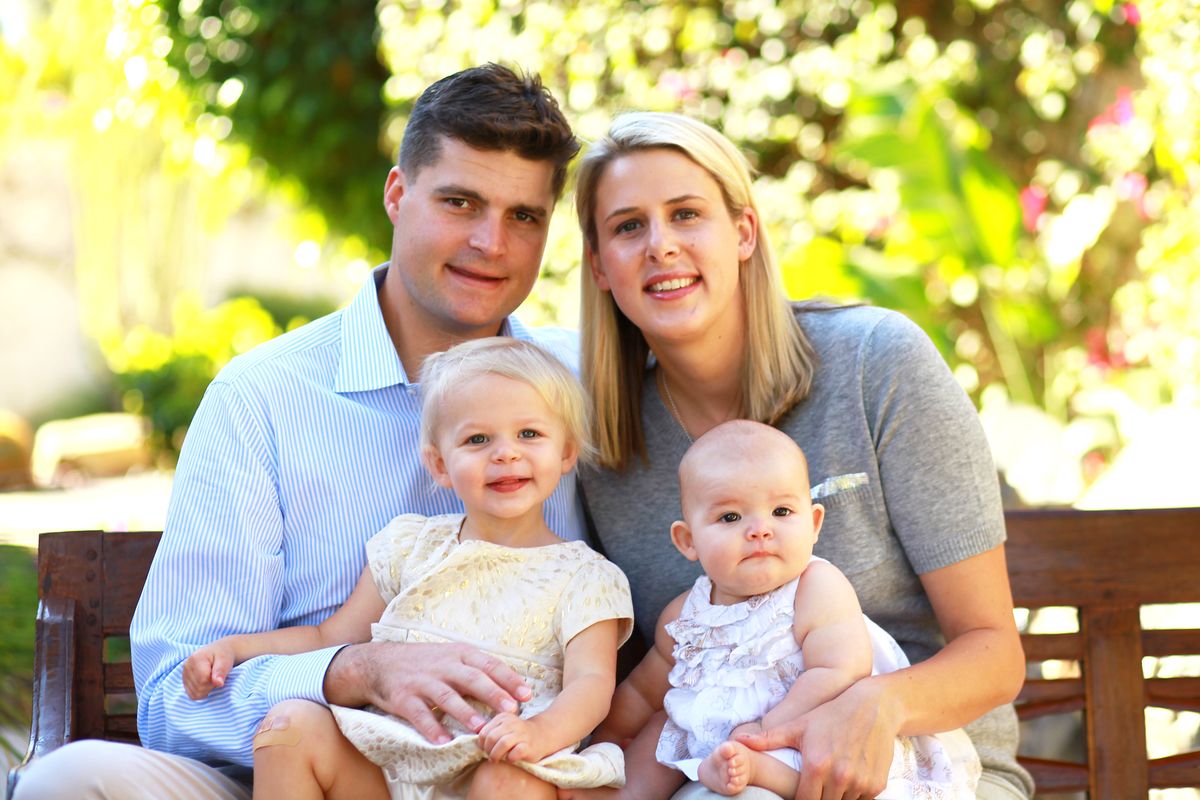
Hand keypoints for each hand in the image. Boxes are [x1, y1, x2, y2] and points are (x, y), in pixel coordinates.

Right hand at [182, 640, 234, 699]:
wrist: (218, 651)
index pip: (203, 680)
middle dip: (211, 686)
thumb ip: (221, 671)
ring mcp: (184, 674)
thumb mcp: (225, 660)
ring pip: (195, 694)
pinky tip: (206, 683)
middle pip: (198, 688)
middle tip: (216, 677)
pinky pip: (192, 695)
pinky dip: (201, 692)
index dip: (214, 681)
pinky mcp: (184, 681)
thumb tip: (219, 683)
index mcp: (196, 658)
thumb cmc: (223, 655)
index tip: (219, 675)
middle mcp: (186, 666)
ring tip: (211, 679)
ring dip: (206, 690)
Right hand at [324, 641, 531, 744]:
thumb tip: (512, 686)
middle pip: (471, 678)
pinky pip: (419, 714)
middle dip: (492, 693)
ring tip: (481, 727)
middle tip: (511, 709)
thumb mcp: (452, 656)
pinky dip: (431, 727)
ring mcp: (422, 682)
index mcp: (458, 654)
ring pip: (446, 696)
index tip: (526, 694)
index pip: (488, 664)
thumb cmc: (426, 663)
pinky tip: (443, 741)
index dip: (508, 679)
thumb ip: (477, 669)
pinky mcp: (404, 698)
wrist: (380, 663)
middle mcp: (442, 666)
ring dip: (464, 712)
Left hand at [478, 711, 541, 762]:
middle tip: (491, 756)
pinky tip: (511, 759)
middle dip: (488, 750)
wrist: (542, 735)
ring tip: (497, 760)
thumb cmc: (517, 736)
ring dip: (496, 755)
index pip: (484, 732)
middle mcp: (512, 723)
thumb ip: (490, 733)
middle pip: (491, 738)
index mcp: (503, 717)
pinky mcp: (529, 746)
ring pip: (502, 744)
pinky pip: (515, 753)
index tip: (486, 750)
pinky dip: (510, 758)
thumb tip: (477, 745)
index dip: (482, 744)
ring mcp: (521, 733)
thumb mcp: (503, 729)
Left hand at [735, 680, 895, 799]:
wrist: (873, 707)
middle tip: (815, 788)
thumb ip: (768, 738)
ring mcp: (860, 782)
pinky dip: (854, 796)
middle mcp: (839, 777)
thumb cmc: (831, 715)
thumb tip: (738, 742)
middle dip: (818, 799)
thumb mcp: (799, 725)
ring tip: (831, 784)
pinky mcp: (876, 785)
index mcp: (816, 765)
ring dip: (836, 798)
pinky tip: (848, 783)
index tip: (799, 795)